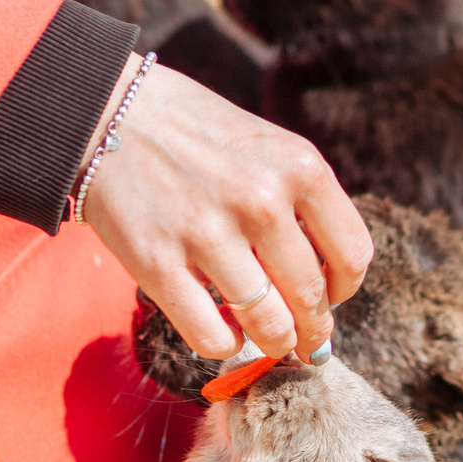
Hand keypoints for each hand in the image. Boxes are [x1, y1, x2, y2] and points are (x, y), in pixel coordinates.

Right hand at [80, 57, 371, 361]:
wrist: (109, 115)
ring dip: (274, 343)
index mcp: (299, 168)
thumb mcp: (268, 146)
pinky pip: (213, 338)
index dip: (343, 290)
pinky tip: (225, 332)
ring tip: (268, 340)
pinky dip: (226, 346)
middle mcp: (261, 201)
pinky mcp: (159, 265)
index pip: (352, 256)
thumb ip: (301, 202)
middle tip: (306, 342)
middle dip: (313, 332)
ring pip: (269, 325)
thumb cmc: (195, 134)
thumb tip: (326, 284)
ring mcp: (208, 235)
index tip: (329, 298)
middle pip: (311, 299)